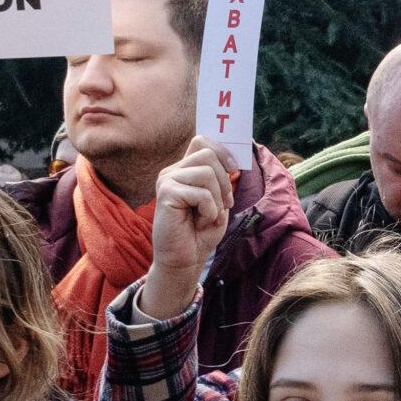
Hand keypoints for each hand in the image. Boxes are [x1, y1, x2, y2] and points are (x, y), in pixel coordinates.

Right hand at [140, 138, 236, 319]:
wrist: (185, 259)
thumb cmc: (201, 232)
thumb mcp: (218, 200)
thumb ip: (221, 178)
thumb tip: (233, 160)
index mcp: (184, 169)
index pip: (202, 141)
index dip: (223, 151)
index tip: (235, 169)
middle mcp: (173, 171)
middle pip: (208, 154)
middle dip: (225, 180)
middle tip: (224, 204)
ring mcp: (167, 180)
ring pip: (207, 172)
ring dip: (217, 198)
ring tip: (210, 215)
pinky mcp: (166, 194)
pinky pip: (201, 192)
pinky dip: (209, 209)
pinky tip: (201, 221)